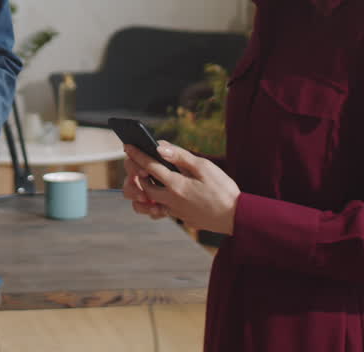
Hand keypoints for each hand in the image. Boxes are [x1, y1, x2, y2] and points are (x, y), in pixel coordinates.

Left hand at [123, 142, 240, 234]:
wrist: (236, 216)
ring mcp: (175, 211)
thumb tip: (160, 147)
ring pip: (149, 202)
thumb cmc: (223, 189)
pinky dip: (155, 203)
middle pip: (144, 185)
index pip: (150, 166)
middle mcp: (171, 200)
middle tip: (136, 162)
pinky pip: (160, 211)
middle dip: (137, 172)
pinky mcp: (181, 218)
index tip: (127, 145)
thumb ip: (180, 156)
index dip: (137, 154)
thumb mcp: (204, 167)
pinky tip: (159, 195)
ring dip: (142, 191)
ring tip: (144, 179)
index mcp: (176, 185)